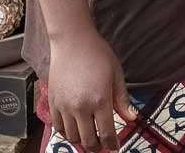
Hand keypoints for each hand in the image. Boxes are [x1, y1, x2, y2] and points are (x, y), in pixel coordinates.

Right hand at [48, 29, 136, 151]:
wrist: (73, 41)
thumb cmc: (98, 54)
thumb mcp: (116, 74)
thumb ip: (122, 99)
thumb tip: (131, 118)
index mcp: (100, 100)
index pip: (107, 133)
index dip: (112, 144)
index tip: (115, 147)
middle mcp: (80, 107)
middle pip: (88, 141)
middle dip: (97, 147)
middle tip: (103, 146)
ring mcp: (64, 106)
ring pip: (72, 137)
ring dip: (82, 141)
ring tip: (89, 137)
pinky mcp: (53, 103)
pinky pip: (58, 127)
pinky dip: (67, 132)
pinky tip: (75, 128)